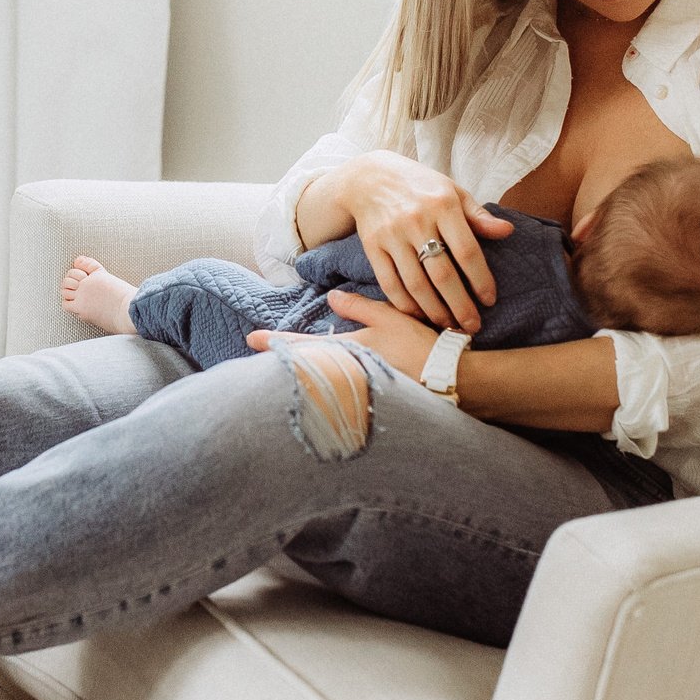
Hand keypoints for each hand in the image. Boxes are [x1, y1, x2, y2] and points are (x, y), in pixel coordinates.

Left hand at [248, 291, 436, 381]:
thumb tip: (330, 299)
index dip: (276, 341)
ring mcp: (354, 390)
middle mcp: (345, 374)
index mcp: (346, 352)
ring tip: (281, 368)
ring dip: (301, 372)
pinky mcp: (367, 400)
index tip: (251, 338)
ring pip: (319, 380)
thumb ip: (359, 308)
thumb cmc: (419, 347)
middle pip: (305, 368)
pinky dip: (324, 385)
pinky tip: (320, 383)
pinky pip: (337, 391)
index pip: (303, 345)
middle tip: (257, 353)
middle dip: (282, 362)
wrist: (448, 380)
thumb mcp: (390, 318)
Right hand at [326, 153, 513, 332]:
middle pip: (442, 274)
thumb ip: (478, 216)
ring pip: (416, 284)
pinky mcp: (372, 247)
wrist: (368, 178)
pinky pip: (390, 283)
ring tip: (449, 325)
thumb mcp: (452, 191)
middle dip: (460, 305)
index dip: (481, 280)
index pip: (467, 251)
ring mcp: (392, 235)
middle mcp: (417, 221)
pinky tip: (419, 315)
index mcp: (443, 205)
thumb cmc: (419, 186)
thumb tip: (507, 231)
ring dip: (434, 311)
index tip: (490, 300)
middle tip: (473, 326)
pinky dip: (405, 305)